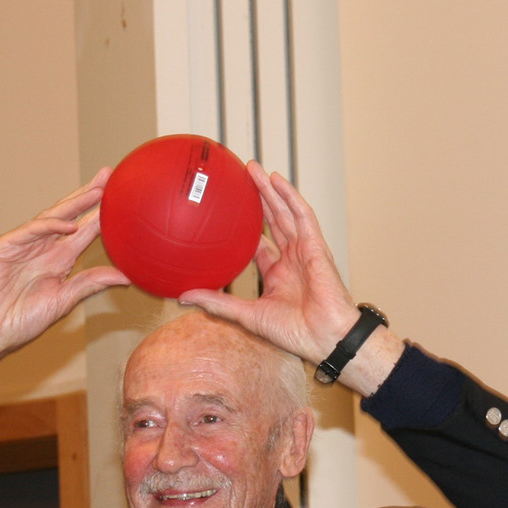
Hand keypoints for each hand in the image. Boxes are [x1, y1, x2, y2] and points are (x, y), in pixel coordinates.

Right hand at [0, 168, 129, 388]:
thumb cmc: (21, 321)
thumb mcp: (64, 301)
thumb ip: (90, 284)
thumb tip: (126, 276)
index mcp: (59, 260)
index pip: (84, 230)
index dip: (101, 213)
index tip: (123, 199)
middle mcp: (43, 248)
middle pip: (69, 214)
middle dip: (88, 195)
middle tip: (108, 176)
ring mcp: (23, 245)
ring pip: (51, 217)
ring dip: (73, 204)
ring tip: (96, 191)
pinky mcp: (5, 247)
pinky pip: (29, 231)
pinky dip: (49, 227)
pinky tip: (69, 224)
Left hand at [179, 164, 402, 393]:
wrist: (325, 338)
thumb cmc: (294, 333)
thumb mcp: (247, 316)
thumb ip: (217, 303)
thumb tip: (182, 296)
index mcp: (277, 275)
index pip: (258, 246)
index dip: (243, 229)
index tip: (226, 215)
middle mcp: (291, 259)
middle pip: (271, 222)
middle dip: (256, 200)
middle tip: (238, 179)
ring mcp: (304, 250)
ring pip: (284, 212)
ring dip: (269, 190)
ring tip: (253, 169)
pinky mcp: (317, 245)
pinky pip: (302, 215)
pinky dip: (290, 196)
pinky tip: (276, 180)